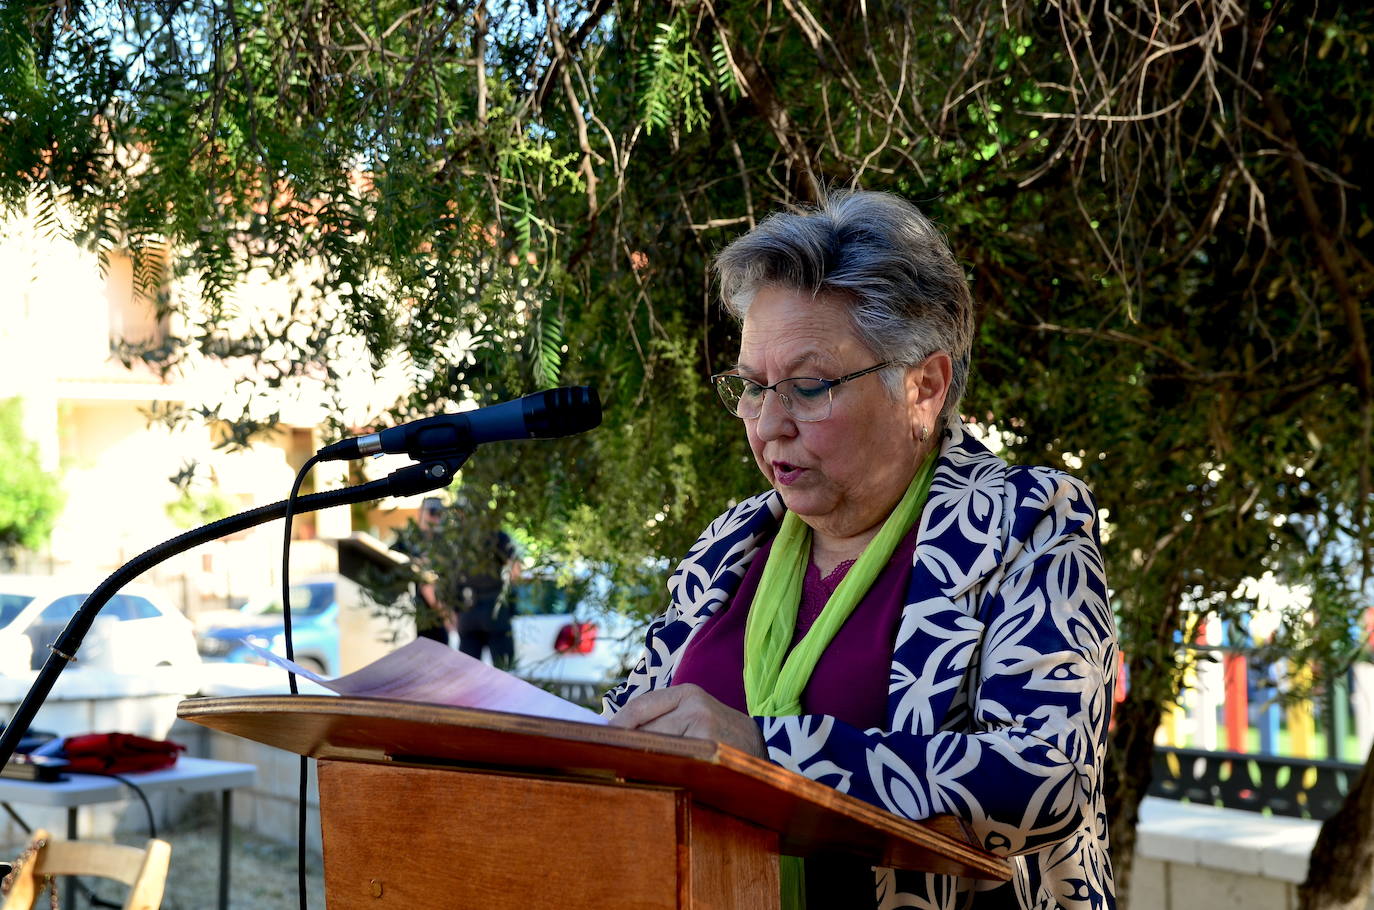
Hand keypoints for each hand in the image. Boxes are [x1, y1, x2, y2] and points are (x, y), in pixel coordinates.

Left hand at [608, 685, 766, 757]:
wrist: (761, 760)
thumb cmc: (720, 740)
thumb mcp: (696, 716)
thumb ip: (664, 719)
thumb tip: (613, 732)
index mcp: (688, 693)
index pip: (639, 707)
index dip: (617, 726)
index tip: (599, 740)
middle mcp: (695, 705)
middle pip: (644, 729)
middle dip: (627, 747)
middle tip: (609, 761)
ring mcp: (703, 729)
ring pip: (655, 747)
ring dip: (640, 761)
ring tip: (631, 772)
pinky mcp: (709, 751)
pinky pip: (672, 764)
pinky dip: (660, 772)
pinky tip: (659, 780)